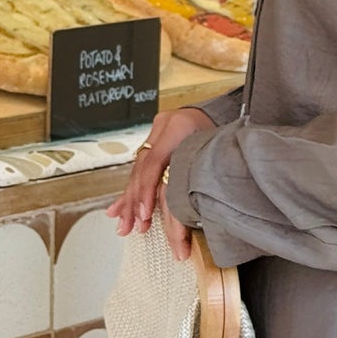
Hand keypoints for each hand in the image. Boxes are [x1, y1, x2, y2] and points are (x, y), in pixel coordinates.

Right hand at [107, 106, 211, 259]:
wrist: (215, 111)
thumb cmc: (219, 130)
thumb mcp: (215, 145)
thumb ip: (201, 168)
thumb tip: (197, 207)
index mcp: (177, 127)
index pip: (155, 162)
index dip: (147, 190)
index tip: (145, 213)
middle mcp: (161, 130)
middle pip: (142, 170)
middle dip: (136, 202)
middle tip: (134, 226)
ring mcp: (155, 136)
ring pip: (137, 173)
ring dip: (130, 202)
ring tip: (125, 225)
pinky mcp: (153, 145)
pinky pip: (139, 171)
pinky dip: (131, 192)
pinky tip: (117, 209)